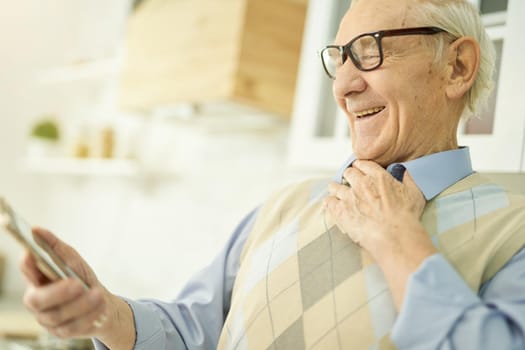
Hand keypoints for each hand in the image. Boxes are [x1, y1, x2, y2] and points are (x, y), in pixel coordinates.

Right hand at [20, 228, 134, 347]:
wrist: (101, 302)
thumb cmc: (82, 278)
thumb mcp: (72, 260)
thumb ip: (55, 247)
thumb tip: (36, 230)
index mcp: (36, 279)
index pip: (26, 270)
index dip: (27, 265)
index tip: (34, 256)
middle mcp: (37, 300)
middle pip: (38, 300)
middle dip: (58, 292)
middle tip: (78, 284)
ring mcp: (47, 318)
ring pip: (58, 314)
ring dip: (82, 303)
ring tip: (98, 294)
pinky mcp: (61, 332)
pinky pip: (73, 327)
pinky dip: (90, 315)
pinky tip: (101, 307)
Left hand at [325, 160, 426, 252]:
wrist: (394, 235)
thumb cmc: (405, 217)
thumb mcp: (414, 193)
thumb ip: (408, 179)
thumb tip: (404, 172)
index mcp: (378, 177)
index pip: (363, 164)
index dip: (360, 166)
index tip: (359, 169)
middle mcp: (361, 184)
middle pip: (348, 173)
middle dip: (349, 176)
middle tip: (349, 180)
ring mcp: (349, 197)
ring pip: (335, 186)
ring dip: (336, 188)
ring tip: (336, 190)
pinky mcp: (340, 211)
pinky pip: (329, 202)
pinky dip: (329, 202)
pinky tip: (330, 203)